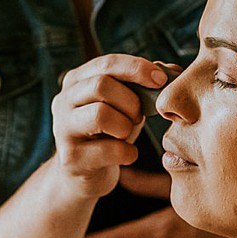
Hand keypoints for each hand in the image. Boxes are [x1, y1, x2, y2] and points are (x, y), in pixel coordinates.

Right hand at [48, 55, 169, 203]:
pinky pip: (109, 150)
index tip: (161, 80)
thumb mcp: (124, 105)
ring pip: (100, 115)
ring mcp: (63, 129)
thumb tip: (173, 68)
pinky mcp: (71, 158)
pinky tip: (128, 155)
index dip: (137, 68)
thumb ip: (144, 85)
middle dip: (131, 101)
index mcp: (77, 81)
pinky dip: (128, 153)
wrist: (85, 174)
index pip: (106, 63)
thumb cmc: (108, 133)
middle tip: (139, 116)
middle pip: (100, 85)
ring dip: (126, 125)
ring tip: (127, 134)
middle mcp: (63, 101)